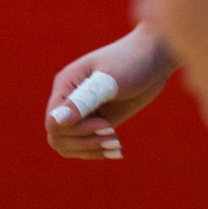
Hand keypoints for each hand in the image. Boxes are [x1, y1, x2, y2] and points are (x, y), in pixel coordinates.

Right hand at [44, 24, 177, 160]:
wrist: (154, 57)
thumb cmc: (131, 61)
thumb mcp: (109, 81)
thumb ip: (83, 101)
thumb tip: (55, 121)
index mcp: (65, 85)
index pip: (53, 122)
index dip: (75, 130)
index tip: (106, 124)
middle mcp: (68, 100)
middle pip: (57, 137)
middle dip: (84, 142)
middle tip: (113, 136)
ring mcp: (82, 112)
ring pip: (68, 145)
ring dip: (91, 149)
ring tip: (116, 144)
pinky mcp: (96, 121)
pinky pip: (85, 145)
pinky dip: (98, 151)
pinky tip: (118, 151)